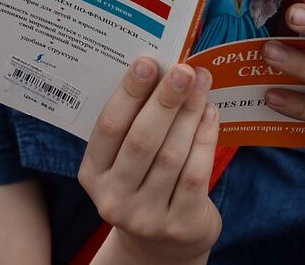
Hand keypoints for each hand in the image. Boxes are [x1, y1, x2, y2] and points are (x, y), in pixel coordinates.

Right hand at [79, 59, 221, 263]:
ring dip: (190, 113)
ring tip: (203, 82)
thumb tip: (162, 66)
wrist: (163, 244)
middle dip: (164, 100)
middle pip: (141, 140)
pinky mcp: (178, 224)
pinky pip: (195, 174)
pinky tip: (212, 113)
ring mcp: (145, 216)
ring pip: (171, 155)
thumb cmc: (147, 182)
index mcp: (92, 174)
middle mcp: (113, 198)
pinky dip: (205, 139)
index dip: (128, 93)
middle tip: (183, 68)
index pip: (108, 128)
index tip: (147, 61)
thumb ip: (136, 122)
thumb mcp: (127, 159)